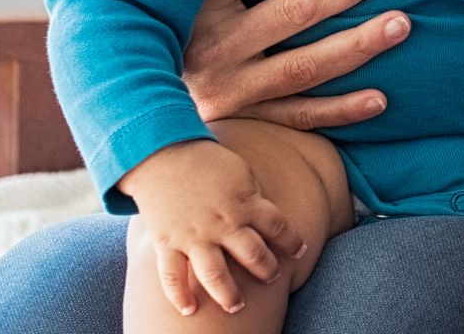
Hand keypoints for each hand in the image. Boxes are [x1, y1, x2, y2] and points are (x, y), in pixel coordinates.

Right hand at [117, 139, 305, 316]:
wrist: (163, 153)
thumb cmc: (206, 161)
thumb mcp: (241, 171)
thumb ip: (254, 197)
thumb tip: (267, 219)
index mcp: (246, 202)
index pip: (279, 226)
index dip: (292, 241)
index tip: (300, 251)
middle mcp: (224, 223)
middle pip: (253, 254)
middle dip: (267, 270)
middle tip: (273, 278)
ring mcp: (195, 236)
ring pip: (216, 274)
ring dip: (229, 294)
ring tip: (237, 307)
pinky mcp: (167, 242)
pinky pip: (173, 276)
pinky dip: (179, 296)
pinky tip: (189, 310)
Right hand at [120, 0, 415, 129]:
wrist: (123, 99)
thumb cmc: (151, 3)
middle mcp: (211, 40)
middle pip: (294, 7)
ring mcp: (230, 85)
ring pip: (304, 63)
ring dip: (358, 44)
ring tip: (406, 21)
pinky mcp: (244, 120)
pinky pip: (298, 118)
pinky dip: (340, 111)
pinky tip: (383, 97)